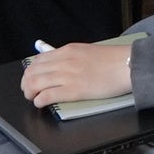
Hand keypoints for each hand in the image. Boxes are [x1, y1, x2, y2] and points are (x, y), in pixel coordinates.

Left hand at [19, 41, 135, 106]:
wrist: (127, 65)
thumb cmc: (112, 60)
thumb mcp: (86, 51)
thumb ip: (70, 57)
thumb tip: (58, 65)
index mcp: (67, 51)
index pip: (37, 60)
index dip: (29, 72)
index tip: (30, 78)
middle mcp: (64, 61)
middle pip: (32, 72)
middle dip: (26, 83)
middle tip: (28, 91)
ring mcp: (67, 76)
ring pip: (35, 83)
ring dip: (30, 93)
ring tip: (33, 98)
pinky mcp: (73, 91)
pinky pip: (47, 95)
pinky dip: (39, 100)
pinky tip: (41, 103)